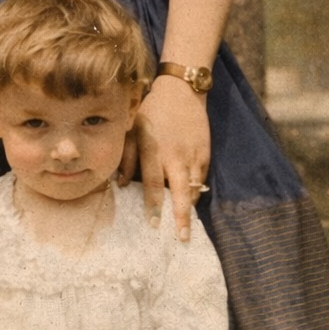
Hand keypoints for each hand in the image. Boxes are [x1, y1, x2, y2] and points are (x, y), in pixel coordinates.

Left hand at [118, 77, 209, 240]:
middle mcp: (175, 155)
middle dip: (182, 216)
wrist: (181, 92)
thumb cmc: (150, 112)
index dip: (154, 205)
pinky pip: (201, 178)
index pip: (154, 183)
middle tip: (182, 237)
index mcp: (154, 150)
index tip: (154, 225)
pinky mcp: (206, 152)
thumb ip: (126, 157)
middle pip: (181, 191)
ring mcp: (193, 155)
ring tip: (186, 226)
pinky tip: (190, 201)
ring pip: (195, 187)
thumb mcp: (131, 129)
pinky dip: (196, 190)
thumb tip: (122, 184)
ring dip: (190, 207)